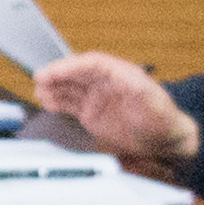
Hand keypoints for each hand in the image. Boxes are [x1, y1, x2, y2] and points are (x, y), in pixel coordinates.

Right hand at [31, 53, 191, 167]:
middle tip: (39, 79)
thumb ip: (139, 89)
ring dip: (53, 87)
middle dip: (57, 74)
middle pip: (76, 73)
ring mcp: (96, 97)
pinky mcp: (91, 113)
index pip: (90, 63)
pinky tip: (47, 102)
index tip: (55, 71)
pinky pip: (69, 103)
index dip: (70, 65)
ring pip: (69, 87)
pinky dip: (57, 102)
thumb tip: (124, 74)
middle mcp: (105, 82)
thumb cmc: (163, 119)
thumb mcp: (153, 102)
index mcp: (119, 73)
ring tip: (39, 92)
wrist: (164, 141)